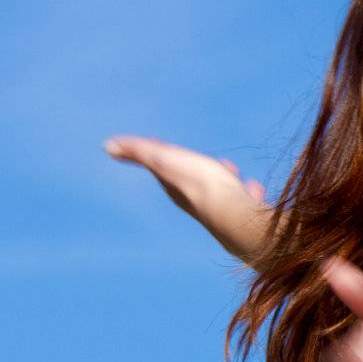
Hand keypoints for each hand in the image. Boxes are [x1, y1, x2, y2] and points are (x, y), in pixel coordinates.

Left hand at [104, 134, 273, 262]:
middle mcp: (195, 200)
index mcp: (175, 187)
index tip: (154, 143)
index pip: (162, 165)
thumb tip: (107, 145)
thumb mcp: (164, 160)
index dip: (158, 152)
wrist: (235, 218)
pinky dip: (246, 191)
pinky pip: (244, 199)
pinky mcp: (243, 214)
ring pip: (220, 189)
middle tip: (194, 156)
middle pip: (191, 179)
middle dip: (192, 166)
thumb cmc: (202, 186)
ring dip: (223, 177)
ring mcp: (220, 208)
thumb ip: (139, 152)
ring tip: (231, 168)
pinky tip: (255, 188)